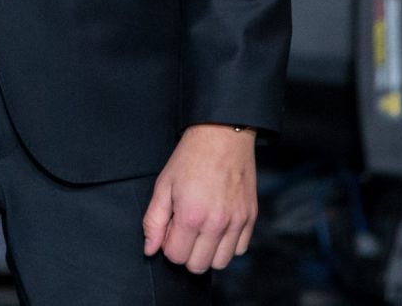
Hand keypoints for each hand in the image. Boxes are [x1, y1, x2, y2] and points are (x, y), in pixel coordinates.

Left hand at [141, 124, 257, 272]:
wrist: (222, 136)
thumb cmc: (189, 158)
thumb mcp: (163, 185)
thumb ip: (153, 221)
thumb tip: (150, 249)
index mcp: (191, 216)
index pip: (177, 257)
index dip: (168, 246)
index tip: (169, 230)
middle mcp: (217, 224)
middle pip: (199, 266)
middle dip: (187, 254)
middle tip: (184, 232)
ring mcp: (237, 222)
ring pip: (221, 262)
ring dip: (208, 253)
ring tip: (201, 231)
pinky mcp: (251, 217)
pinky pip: (240, 249)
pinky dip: (228, 245)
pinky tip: (218, 228)